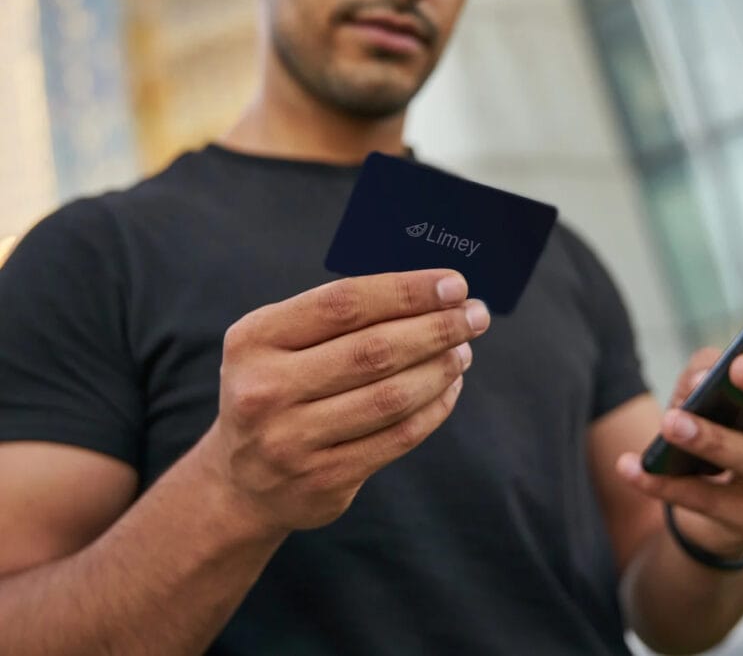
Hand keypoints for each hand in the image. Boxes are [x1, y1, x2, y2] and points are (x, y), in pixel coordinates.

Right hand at [198, 270, 490, 533]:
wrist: (242, 482)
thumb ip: (340, 318)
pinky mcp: (323, 481)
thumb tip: (431, 293)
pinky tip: (450, 387)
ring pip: (390, 397)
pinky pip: (397, 438)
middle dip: (437, 329)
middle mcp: (266, 390)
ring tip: (463, 350)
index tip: (454, 285)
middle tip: (475, 316)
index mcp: (255, 339)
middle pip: (373, 350)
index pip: (344, 304)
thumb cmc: (277, 390)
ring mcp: (292, 441)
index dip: (406, 291)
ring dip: (440, 369)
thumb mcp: (279, 344)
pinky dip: (434, 408)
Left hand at [617, 340, 742, 557]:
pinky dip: (663, 482)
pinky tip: (629, 467)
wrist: (709, 512)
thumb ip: (705, 373)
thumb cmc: (716, 432)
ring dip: (712, 438)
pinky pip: (706, 499)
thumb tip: (704, 378)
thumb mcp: (707, 393)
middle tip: (740, 367)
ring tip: (671, 423)